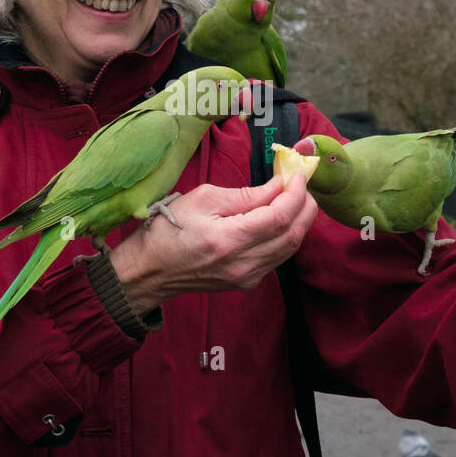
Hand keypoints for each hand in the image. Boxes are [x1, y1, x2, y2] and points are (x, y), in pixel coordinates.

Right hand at [108, 175, 318, 313]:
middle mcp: (242, 263)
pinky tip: (281, 218)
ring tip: (296, 198)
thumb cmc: (168, 228)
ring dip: (299, 221)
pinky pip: (278, 257)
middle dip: (305, 205)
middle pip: (292, 234)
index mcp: (228, 240)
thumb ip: (245, 195)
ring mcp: (247, 277)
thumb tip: (278, 185)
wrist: (150, 269)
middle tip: (301, 184)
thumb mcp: (203, 199)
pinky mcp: (247, 282)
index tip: (297, 175)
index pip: (279, 216)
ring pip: (290, 248)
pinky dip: (287, 235)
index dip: (296, 194)